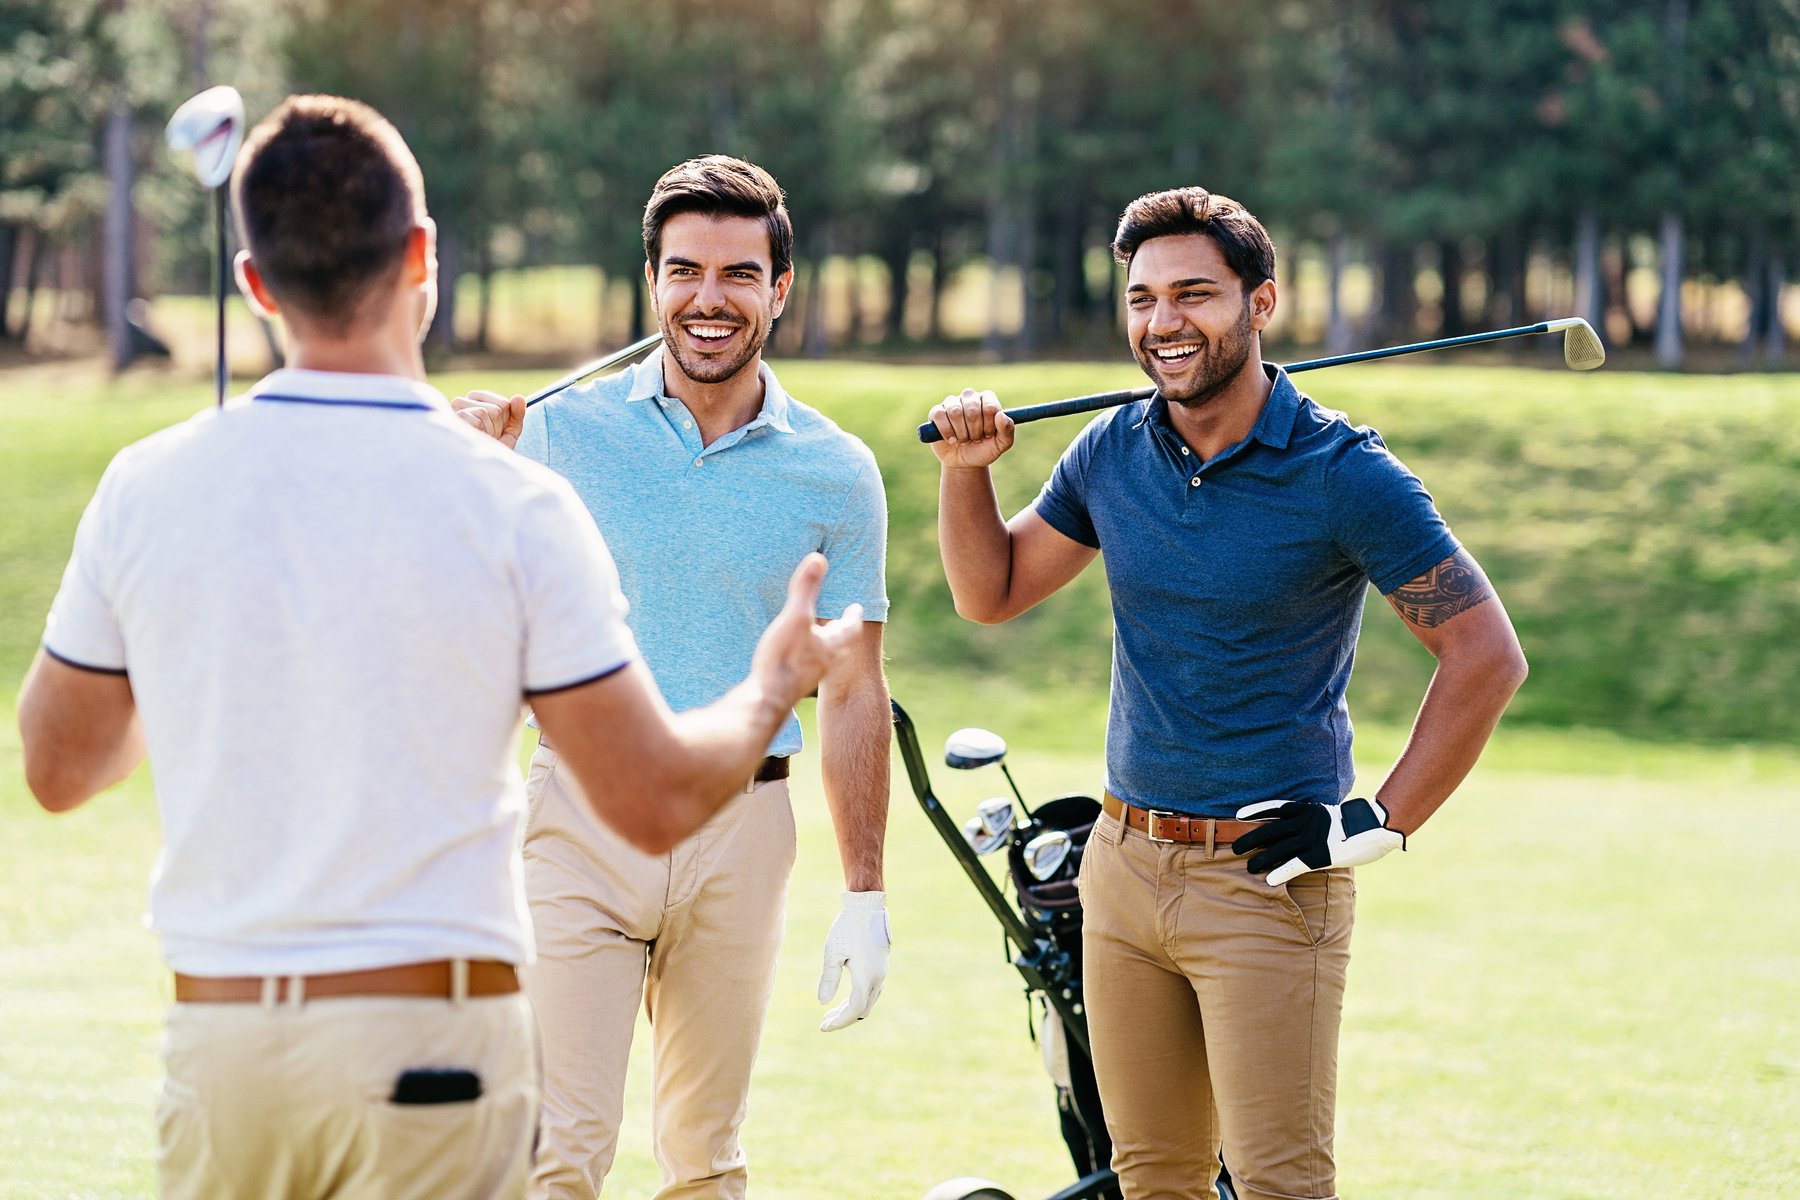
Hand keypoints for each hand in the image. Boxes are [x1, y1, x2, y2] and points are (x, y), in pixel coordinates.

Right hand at [452, 389, 525, 447]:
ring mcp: (456, 409)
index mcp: (475, 398)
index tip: (496, 429)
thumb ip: (517, 414)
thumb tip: (519, 397)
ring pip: (486, 413)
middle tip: (488, 437)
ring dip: (489, 432)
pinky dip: (479, 434)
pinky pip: (477, 422)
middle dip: (498, 428)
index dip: (505, 421)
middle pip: (497, 409)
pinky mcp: (452, 418)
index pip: (504, 403)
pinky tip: (473, 439)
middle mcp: (463, 400)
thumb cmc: (490, 448)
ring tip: (481, 438)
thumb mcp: (510, 431)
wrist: (478, 466)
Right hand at [751, 554, 863, 712]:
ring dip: (821, 644)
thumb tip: (819, 557)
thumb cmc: (784, 659)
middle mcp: (824, 662)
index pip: (850, 628)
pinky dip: (802, 656)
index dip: (854, 615)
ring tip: (814, 635)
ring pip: (821, 656)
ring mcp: (807, 676)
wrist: (766, 700)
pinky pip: (802, 666)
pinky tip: (789, 656)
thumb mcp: (795, 616)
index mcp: (831, 645)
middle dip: (839, 630)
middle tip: (839, 621)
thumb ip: (806, 588)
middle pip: (839, 644)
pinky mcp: (790, 685)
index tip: (857, 607)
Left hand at [817, 890, 888, 1031]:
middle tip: (824, 1023)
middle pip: (862, 1010)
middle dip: (843, 1019)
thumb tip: (822, 1003)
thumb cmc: (847, 927)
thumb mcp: (833, 951)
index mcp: (866, 976)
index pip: (854, 1010)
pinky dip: (857, 1000)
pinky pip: (870, 992)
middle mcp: (878, 978)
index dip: (839, 1022)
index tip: (823, 1027)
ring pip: (867, 1002)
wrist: (867, 908)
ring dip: (850, 1011)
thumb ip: (829, 978)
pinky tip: (843, 1000)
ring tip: (830, 1014)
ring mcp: (882, 973)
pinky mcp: (881, 968)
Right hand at [927, 389, 1014, 468]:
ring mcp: (952, 403)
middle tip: (975, 439)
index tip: (987, 435)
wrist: (963, 462)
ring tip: (963, 440)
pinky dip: (946, 431)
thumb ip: (1007, 430)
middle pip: (972, 409)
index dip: (989, 425)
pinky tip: (951, 440)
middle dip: (975, 431)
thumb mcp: (1001, 444)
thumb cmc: (984, 450)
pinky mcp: (936, 412)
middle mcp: (969, 397)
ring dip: (961, 433)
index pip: (990, 406)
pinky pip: (939, 414)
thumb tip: (1001, 416)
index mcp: (987, 400)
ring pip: (955, 412)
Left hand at [1231, 797, 1405, 885]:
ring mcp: (1313, 838)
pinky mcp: (1321, 855)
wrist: (1375, 828)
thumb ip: (1307, 819)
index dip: (1256, 811)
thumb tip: (1289, 826)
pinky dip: (1281, 872)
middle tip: (1235, 848)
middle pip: (1271, 830)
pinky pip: (1296, 864)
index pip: (1275, 807)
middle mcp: (1306, 822)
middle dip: (1251, 839)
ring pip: (1280, 849)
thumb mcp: (1325, 814)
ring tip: (1247, 868)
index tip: (1239, 816)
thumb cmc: (1350, 824)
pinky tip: (1269, 880)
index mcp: (1306, 809)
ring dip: (1262, 859)